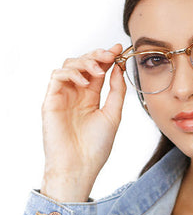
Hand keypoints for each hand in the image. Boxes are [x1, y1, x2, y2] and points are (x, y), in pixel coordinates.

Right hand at [40, 44, 126, 201]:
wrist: (81, 165)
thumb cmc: (97, 146)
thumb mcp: (114, 114)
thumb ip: (116, 91)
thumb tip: (118, 68)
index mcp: (91, 97)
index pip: (98, 71)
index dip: (107, 58)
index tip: (119, 49)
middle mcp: (77, 94)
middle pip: (83, 64)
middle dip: (97, 55)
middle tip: (110, 54)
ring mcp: (63, 96)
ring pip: (69, 66)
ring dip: (85, 63)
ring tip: (98, 71)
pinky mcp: (51, 101)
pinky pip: (57, 77)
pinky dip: (71, 73)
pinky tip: (84, 82)